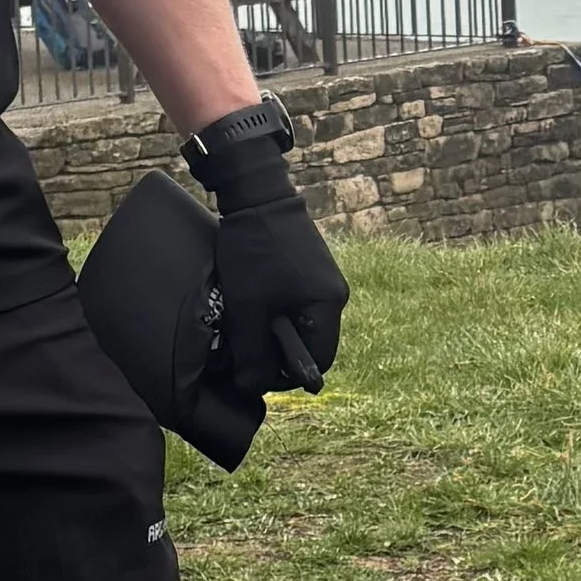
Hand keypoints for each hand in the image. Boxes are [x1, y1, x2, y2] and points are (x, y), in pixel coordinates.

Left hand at [210, 182, 349, 394]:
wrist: (256, 194)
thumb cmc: (254, 252)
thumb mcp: (248, 308)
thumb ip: (253, 352)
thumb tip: (253, 387)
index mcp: (329, 306)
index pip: (318, 362)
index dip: (287, 374)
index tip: (255, 368)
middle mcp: (334, 293)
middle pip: (311, 341)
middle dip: (278, 350)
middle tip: (246, 346)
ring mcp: (323, 278)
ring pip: (301, 321)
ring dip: (274, 329)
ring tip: (245, 322)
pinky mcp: (309, 265)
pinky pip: (297, 301)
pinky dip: (275, 309)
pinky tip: (251, 301)